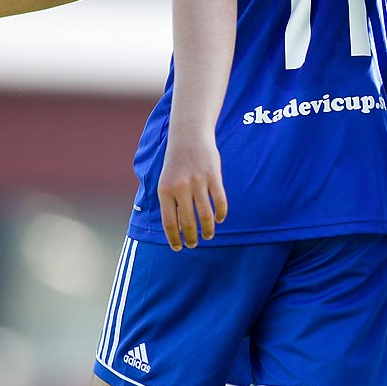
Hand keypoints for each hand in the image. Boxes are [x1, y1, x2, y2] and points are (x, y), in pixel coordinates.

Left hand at [157, 135, 226, 249]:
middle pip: (188, 221)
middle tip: (195, 244)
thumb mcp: (166, 182)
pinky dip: (221, 213)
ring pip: (206, 214)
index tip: (179, 248)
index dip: (174, 238)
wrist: (188, 137)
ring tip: (209, 235)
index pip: (169, 222)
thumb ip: (170, 203)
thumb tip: (176, 229)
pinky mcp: (213, 176)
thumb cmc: (176, 164)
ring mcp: (198, 182)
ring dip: (208, 229)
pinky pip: (220, 201)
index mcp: (165, 191)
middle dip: (192, 237)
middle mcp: (181, 187)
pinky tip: (220, 219)